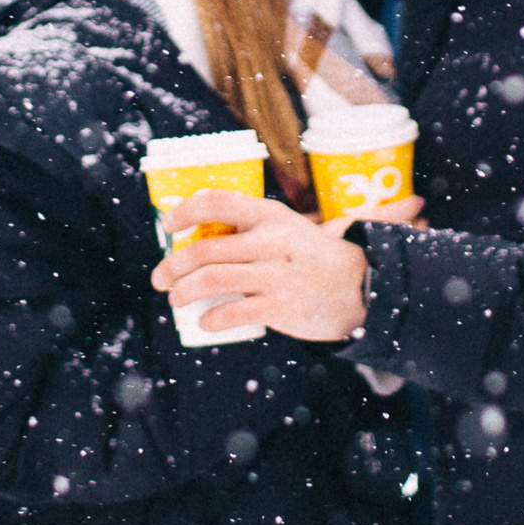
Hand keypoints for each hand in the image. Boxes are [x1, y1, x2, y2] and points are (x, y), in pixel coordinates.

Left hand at [149, 191, 421, 341]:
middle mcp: (270, 241)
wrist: (363, 287)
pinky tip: (204, 322)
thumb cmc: (316, 257)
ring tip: (175, 299)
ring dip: (183, 291)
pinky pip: (231, 313)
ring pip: (210, 280)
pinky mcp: (279, 307)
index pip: (216, 201)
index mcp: (270, 215)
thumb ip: (253, 228)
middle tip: (160, 278)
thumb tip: (202, 232)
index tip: (168, 226)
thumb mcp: (289, 228)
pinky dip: (210, 319)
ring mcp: (274, 275)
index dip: (184, 211)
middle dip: (172, 266)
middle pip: (203, 249)